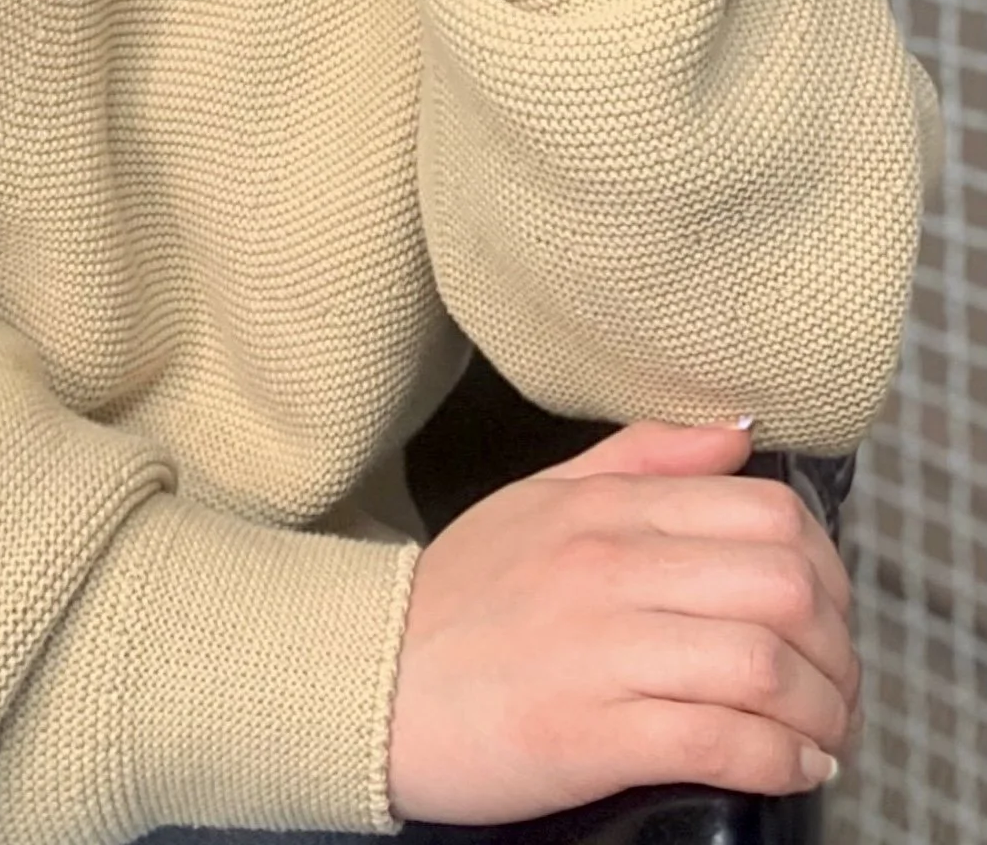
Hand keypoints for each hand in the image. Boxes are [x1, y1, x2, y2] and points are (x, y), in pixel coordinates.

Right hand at [386, 418, 859, 825]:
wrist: (369, 681)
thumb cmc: (457, 601)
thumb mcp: (538, 499)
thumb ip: (640, 460)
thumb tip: (735, 435)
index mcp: (604, 509)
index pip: (764, 514)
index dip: (825, 568)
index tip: (827, 612)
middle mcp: (611, 568)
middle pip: (782, 586)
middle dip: (835, 646)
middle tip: (835, 682)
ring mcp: (603, 651)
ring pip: (764, 665)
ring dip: (819, 711)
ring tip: (822, 735)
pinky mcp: (594, 734)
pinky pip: (721, 741)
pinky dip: (778, 760)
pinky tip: (791, 769)